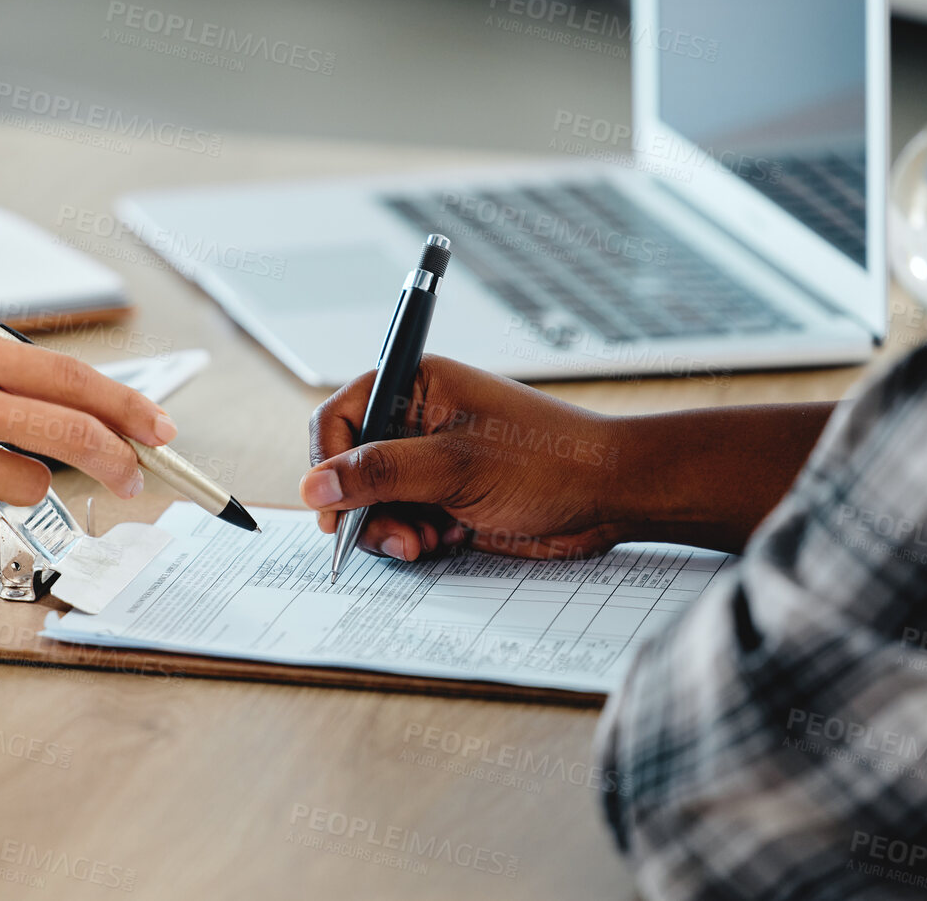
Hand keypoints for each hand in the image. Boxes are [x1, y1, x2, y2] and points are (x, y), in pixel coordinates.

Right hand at [300, 355, 633, 560]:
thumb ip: (379, 475)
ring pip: (373, 501)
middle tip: (392, 537)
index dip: (328, 463)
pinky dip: (415, 538)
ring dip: (391, 529)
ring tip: (425, 541)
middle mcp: (416, 419)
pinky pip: (402, 521)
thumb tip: (314, 488)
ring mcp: (430, 461)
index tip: (332, 506)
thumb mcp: (455, 467)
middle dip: (364, 508)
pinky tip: (449, 539)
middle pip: (350, 466)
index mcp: (416, 385)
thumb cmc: (549, 460)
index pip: (340, 418)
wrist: (611, 496)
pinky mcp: (444, 496)